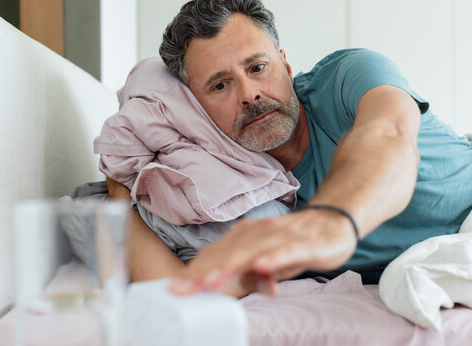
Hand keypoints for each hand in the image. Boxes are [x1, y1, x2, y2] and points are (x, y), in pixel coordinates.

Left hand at [169, 208, 357, 295]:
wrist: (333, 220)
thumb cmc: (295, 242)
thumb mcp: (267, 260)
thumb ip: (249, 273)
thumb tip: (233, 286)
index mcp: (246, 236)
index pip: (216, 254)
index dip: (196, 271)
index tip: (176, 287)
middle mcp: (259, 233)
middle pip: (227, 253)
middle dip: (203, 272)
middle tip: (183, 289)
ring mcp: (281, 236)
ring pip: (253, 251)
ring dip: (230, 266)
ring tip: (209, 281)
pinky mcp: (305, 242)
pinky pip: (288, 250)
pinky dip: (275, 258)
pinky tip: (262, 267)